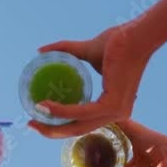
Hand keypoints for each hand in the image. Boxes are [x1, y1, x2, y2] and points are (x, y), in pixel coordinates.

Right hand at [29, 24, 155, 138]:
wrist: (135, 35)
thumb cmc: (118, 42)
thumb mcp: (87, 51)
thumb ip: (66, 52)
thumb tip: (41, 50)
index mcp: (112, 105)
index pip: (83, 121)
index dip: (61, 124)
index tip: (40, 119)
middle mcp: (116, 113)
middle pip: (79, 129)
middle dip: (53, 131)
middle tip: (31, 124)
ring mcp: (116, 112)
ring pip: (78, 125)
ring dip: (53, 125)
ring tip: (34, 118)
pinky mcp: (112, 105)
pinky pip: (81, 112)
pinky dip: (61, 111)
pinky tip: (45, 107)